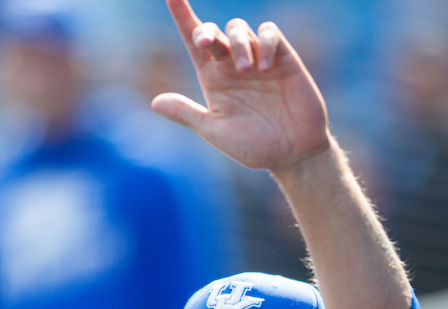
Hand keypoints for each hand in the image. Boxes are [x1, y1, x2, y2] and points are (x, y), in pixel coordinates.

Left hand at [153, 0, 329, 172]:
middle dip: (206, 31)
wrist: (293, 154)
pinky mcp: (283, 59)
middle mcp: (232, 64)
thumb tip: (155, 102)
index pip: (193, 41)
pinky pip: (269, 34)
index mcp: (213, 78)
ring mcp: (258, 59)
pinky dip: (264, 42)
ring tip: (247, 70)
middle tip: (207, 44)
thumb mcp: (215, 131)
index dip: (182, 16)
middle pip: (214, 31)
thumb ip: (187, 114)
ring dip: (238, 43)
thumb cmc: (253, 146)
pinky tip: (264, 66)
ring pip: (239, 29)